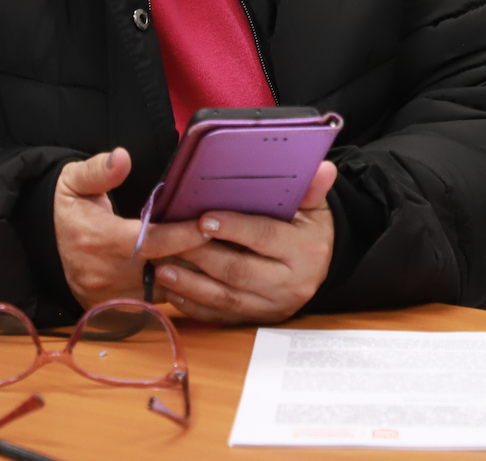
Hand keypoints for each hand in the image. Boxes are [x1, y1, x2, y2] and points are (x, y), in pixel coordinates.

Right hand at [53, 148, 207, 307]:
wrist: (42, 245)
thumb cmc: (68, 209)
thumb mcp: (74, 181)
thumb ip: (98, 170)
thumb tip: (122, 157)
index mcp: (98, 239)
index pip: (150, 242)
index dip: (182, 235)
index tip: (208, 224)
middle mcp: (104, 273)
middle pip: (163, 269)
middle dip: (196, 258)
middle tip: (228, 244)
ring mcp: (109, 296)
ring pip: (163, 291)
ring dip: (190, 277)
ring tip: (219, 260)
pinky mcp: (114, 308)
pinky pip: (155, 304)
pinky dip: (176, 290)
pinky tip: (198, 277)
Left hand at [155, 160, 337, 324]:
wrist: (321, 265)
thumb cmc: (308, 228)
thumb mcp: (314, 205)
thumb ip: (311, 188)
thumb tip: (322, 168)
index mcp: (305, 250)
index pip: (265, 236)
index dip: (234, 228)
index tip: (203, 218)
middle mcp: (291, 283)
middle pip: (240, 271)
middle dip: (202, 257)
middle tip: (170, 242)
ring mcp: (273, 305)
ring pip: (227, 298)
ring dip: (191, 284)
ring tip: (162, 268)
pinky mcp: (258, 318)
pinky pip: (223, 316)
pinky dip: (195, 305)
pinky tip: (173, 292)